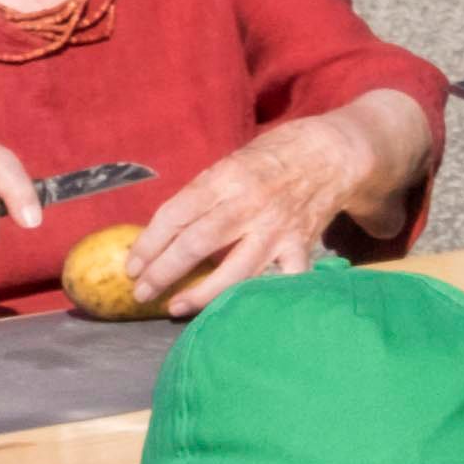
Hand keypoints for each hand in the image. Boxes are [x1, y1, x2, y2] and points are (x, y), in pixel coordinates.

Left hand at [125, 110, 385, 309]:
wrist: (332, 153)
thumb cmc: (272, 158)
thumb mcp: (231, 163)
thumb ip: (204, 196)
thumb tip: (164, 235)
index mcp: (224, 178)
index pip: (175, 215)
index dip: (148, 244)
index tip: (132, 266)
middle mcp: (248, 204)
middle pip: (196, 245)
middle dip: (163, 273)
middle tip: (141, 292)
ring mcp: (276, 228)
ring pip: (234, 270)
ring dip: (201, 293)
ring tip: (175, 307)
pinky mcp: (300, 245)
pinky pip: (281, 279)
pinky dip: (264, 296)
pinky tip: (242, 310)